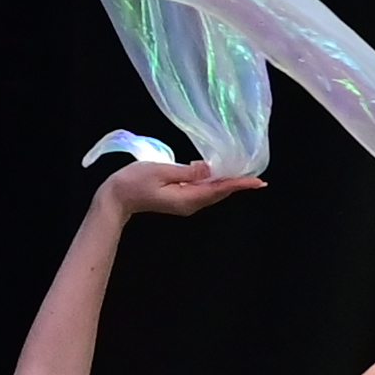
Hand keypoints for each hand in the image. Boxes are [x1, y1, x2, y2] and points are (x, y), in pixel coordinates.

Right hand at [103, 158, 260, 220]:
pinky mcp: (180, 199)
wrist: (116, 197)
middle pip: (219, 192)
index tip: (258, 182)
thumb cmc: (134, 181)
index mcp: (188, 198)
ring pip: (211, 192)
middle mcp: (191, 205)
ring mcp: (186, 204)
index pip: (219, 189)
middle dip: (238, 184)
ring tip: (244, 175)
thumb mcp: (161, 171)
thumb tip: (209, 170)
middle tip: (257, 178)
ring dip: (226, 183)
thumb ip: (187, 171)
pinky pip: (202, 191)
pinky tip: (218, 174)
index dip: (239, 184)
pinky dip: (213, 182)